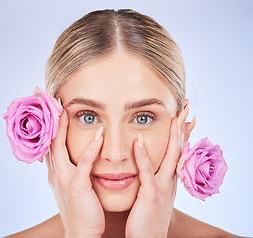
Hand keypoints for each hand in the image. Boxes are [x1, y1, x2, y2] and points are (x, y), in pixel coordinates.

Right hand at [45, 109, 104, 237]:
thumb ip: (74, 169)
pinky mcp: (77, 187)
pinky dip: (91, 149)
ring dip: (62, 127)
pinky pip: (84, 164)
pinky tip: (99, 134)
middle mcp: (56, 173)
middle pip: (48, 140)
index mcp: (56, 172)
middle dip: (47, 118)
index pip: (49, 142)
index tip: (52, 106)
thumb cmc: (82, 207)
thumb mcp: (73, 185)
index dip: (49, 124)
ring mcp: (64, 179)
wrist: (82, 232)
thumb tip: (77, 155)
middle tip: (48, 98)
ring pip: (59, 148)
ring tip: (64, 107)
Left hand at [126, 106, 194, 237]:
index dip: (184, 135)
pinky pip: (146, 172)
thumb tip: (156, 169)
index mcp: (170, 180)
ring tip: (174, 118)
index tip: (186, 118)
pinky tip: (139, 140)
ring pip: (171, 157)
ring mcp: (162, 187)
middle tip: (187, 109)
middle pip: (180, 150)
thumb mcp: (157, 196)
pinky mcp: (150, 195)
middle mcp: (170, 181)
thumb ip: (156, 180)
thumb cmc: (148, 218)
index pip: (179, 152)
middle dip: (184, 129)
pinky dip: (143, 155)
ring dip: (173, 137)